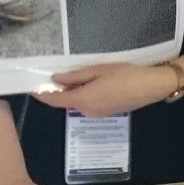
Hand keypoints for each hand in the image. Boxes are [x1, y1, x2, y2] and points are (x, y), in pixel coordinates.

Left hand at [33, 62, 176, 116]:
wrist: (151, 87)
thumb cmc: (126, 75)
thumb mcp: (98, 70)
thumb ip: (75, 76)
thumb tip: (55, 79)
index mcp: (84, 99)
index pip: (55, 100)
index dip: (42, 94)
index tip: (31, 87)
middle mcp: (88, 110)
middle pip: (66, 101)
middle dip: (58, 90)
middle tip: (54, 73)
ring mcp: (97, 114)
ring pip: (78, 102)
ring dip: (73, 91)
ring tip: (77, 74)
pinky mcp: (106, 112)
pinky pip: (88, 103)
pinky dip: (84, 94)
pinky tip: (92, 82)